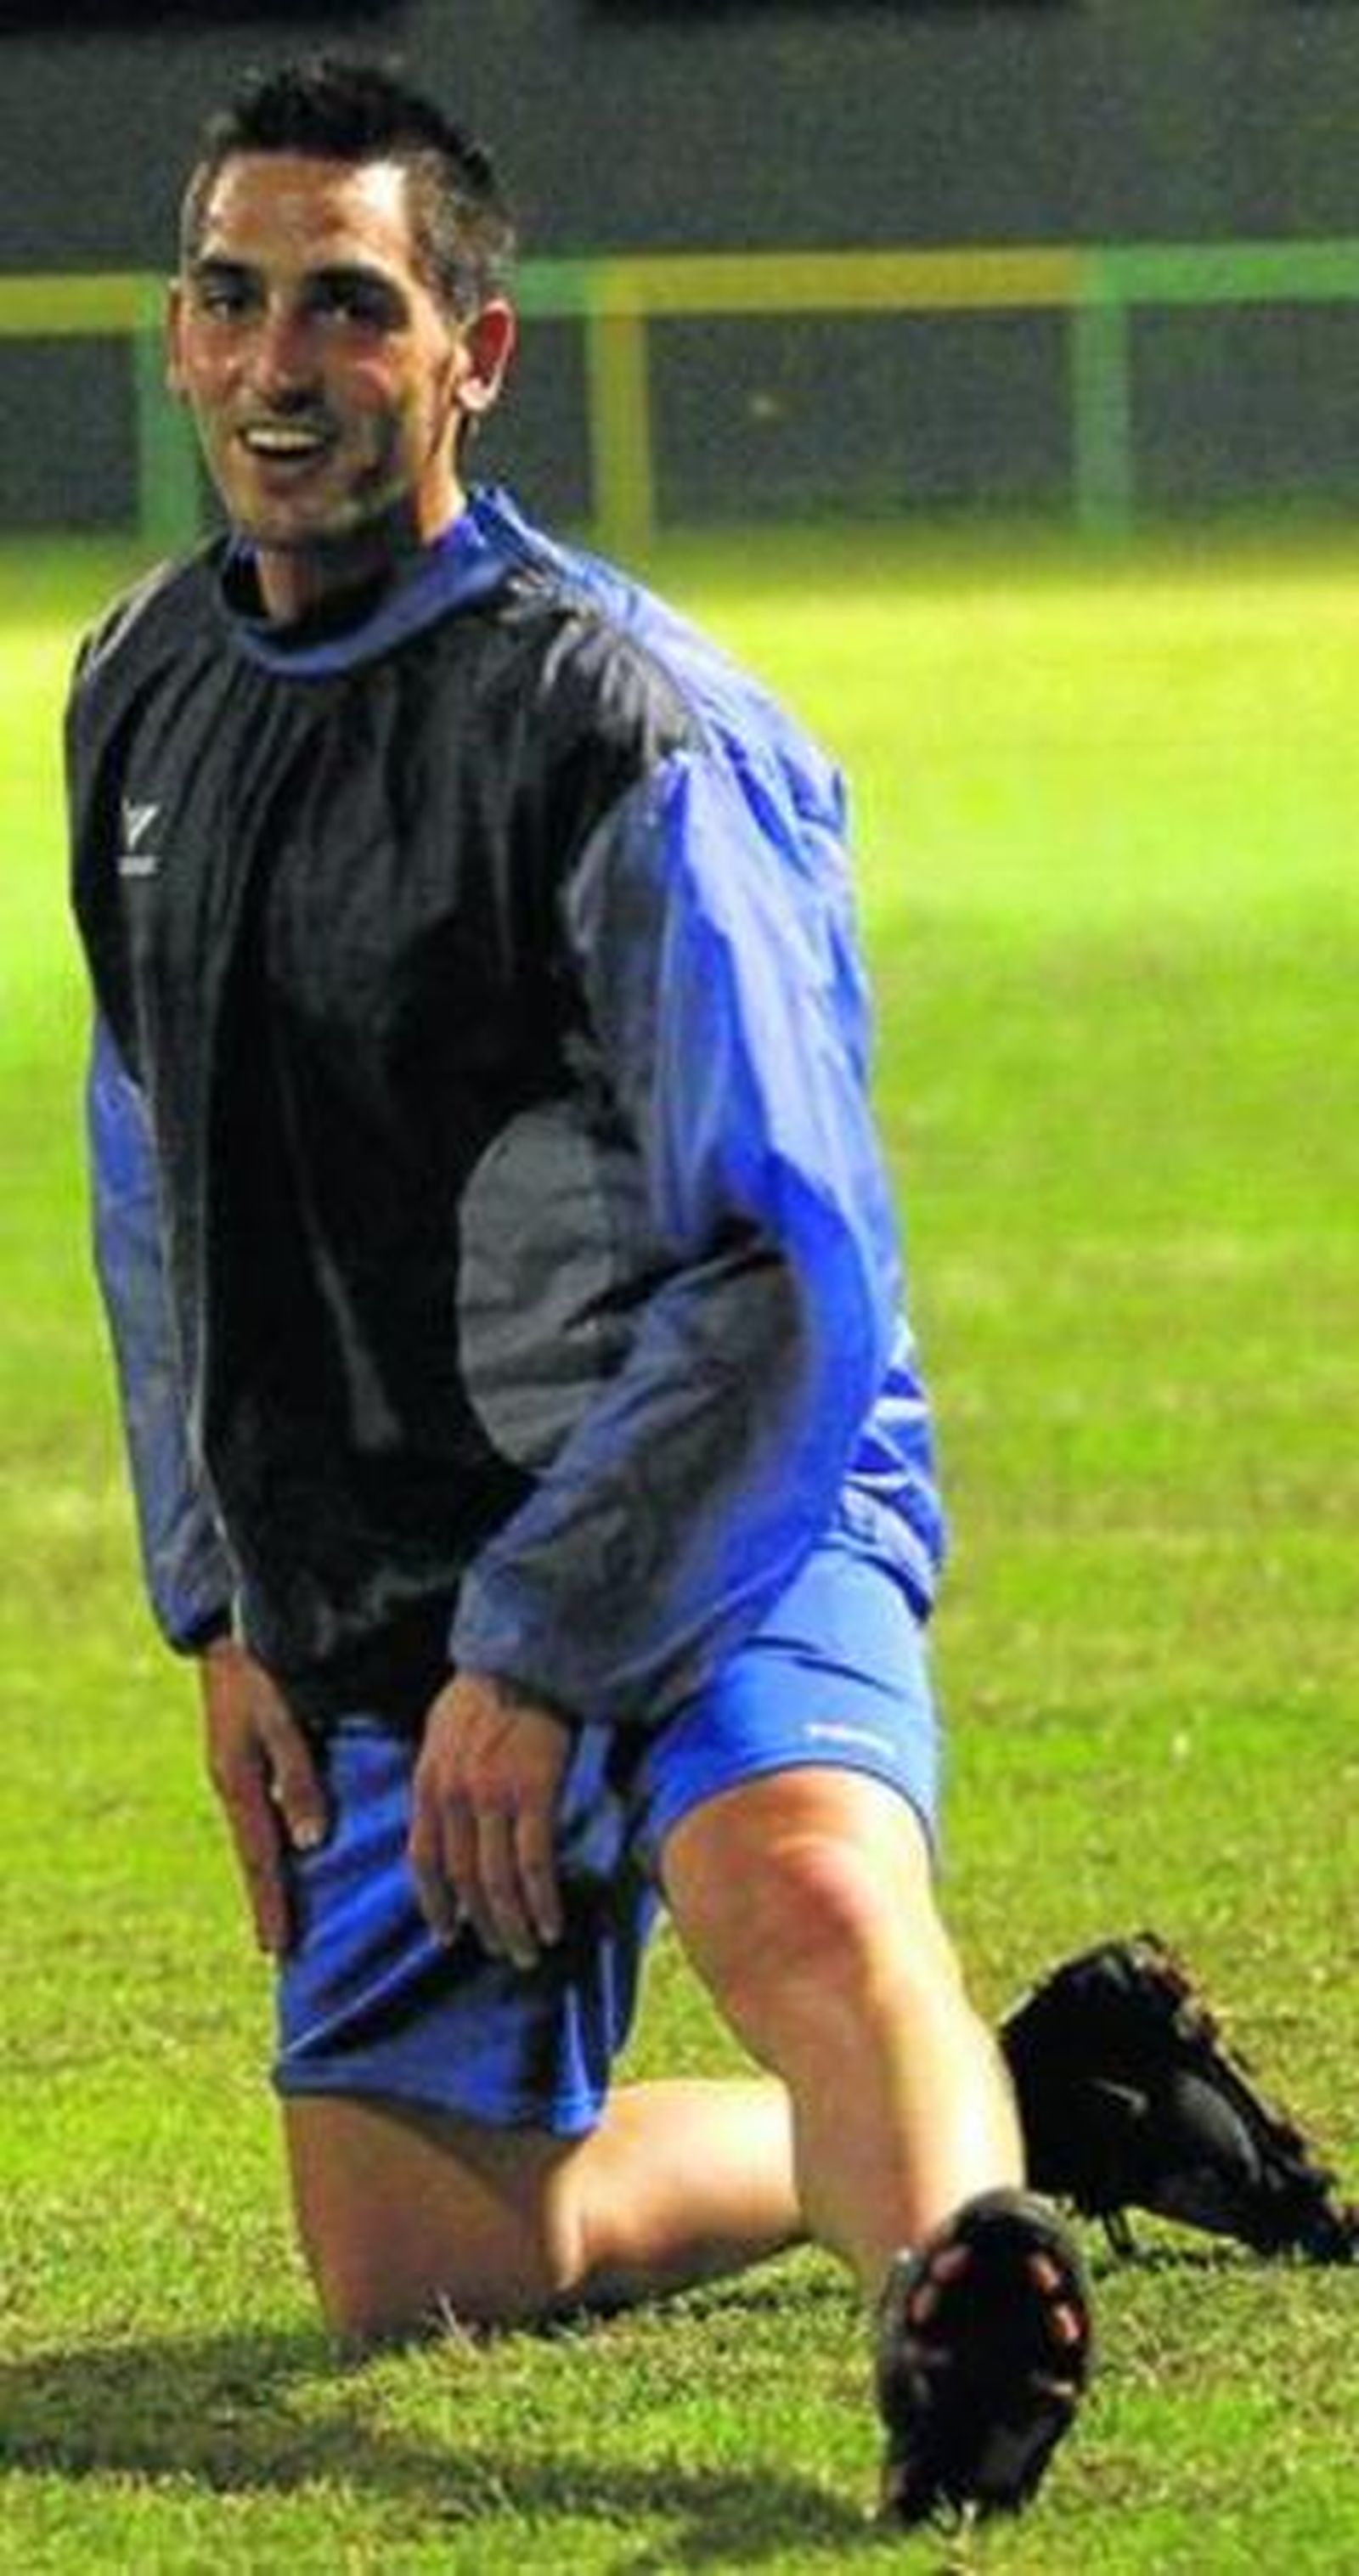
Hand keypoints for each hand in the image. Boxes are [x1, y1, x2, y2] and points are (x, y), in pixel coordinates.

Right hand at [200, 1639, 326, 1956]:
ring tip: (281, 1913)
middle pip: (253, 1854)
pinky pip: (258, 1812)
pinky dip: (269, 1840)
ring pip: (255, 1834)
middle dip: (266, 1900)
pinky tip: (286, 1851)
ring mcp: (234, 1771)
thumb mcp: (282, 1722)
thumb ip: (297, 1780)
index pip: (258, 1859)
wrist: (228, 1632)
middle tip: (277, 1950)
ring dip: (268, 1874)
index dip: (269, 1904)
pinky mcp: (241, 1756)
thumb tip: (308, 1843)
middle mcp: (231, 1784)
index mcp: (237, 1783)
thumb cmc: (263, 1671)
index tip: (276, 1949)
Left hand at [409, 1672, 572, 1969]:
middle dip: (482, 1923)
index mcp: (428, 1782)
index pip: (423, 1859)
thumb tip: (441, 1812)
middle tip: (502, 1950)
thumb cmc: (490, 1687)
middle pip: (462, 1879)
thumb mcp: (443, 1730)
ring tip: (527, 1950)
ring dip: (513, 1924)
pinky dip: (542, 1902)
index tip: (448, 1933)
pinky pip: (534, 1865)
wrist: (529, 1655)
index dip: (435, 1903)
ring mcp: (492, 1798)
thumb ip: (440, 1774)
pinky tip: (552, 1924)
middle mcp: (453, 1796)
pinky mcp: (533, 1794)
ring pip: (497, 1881)